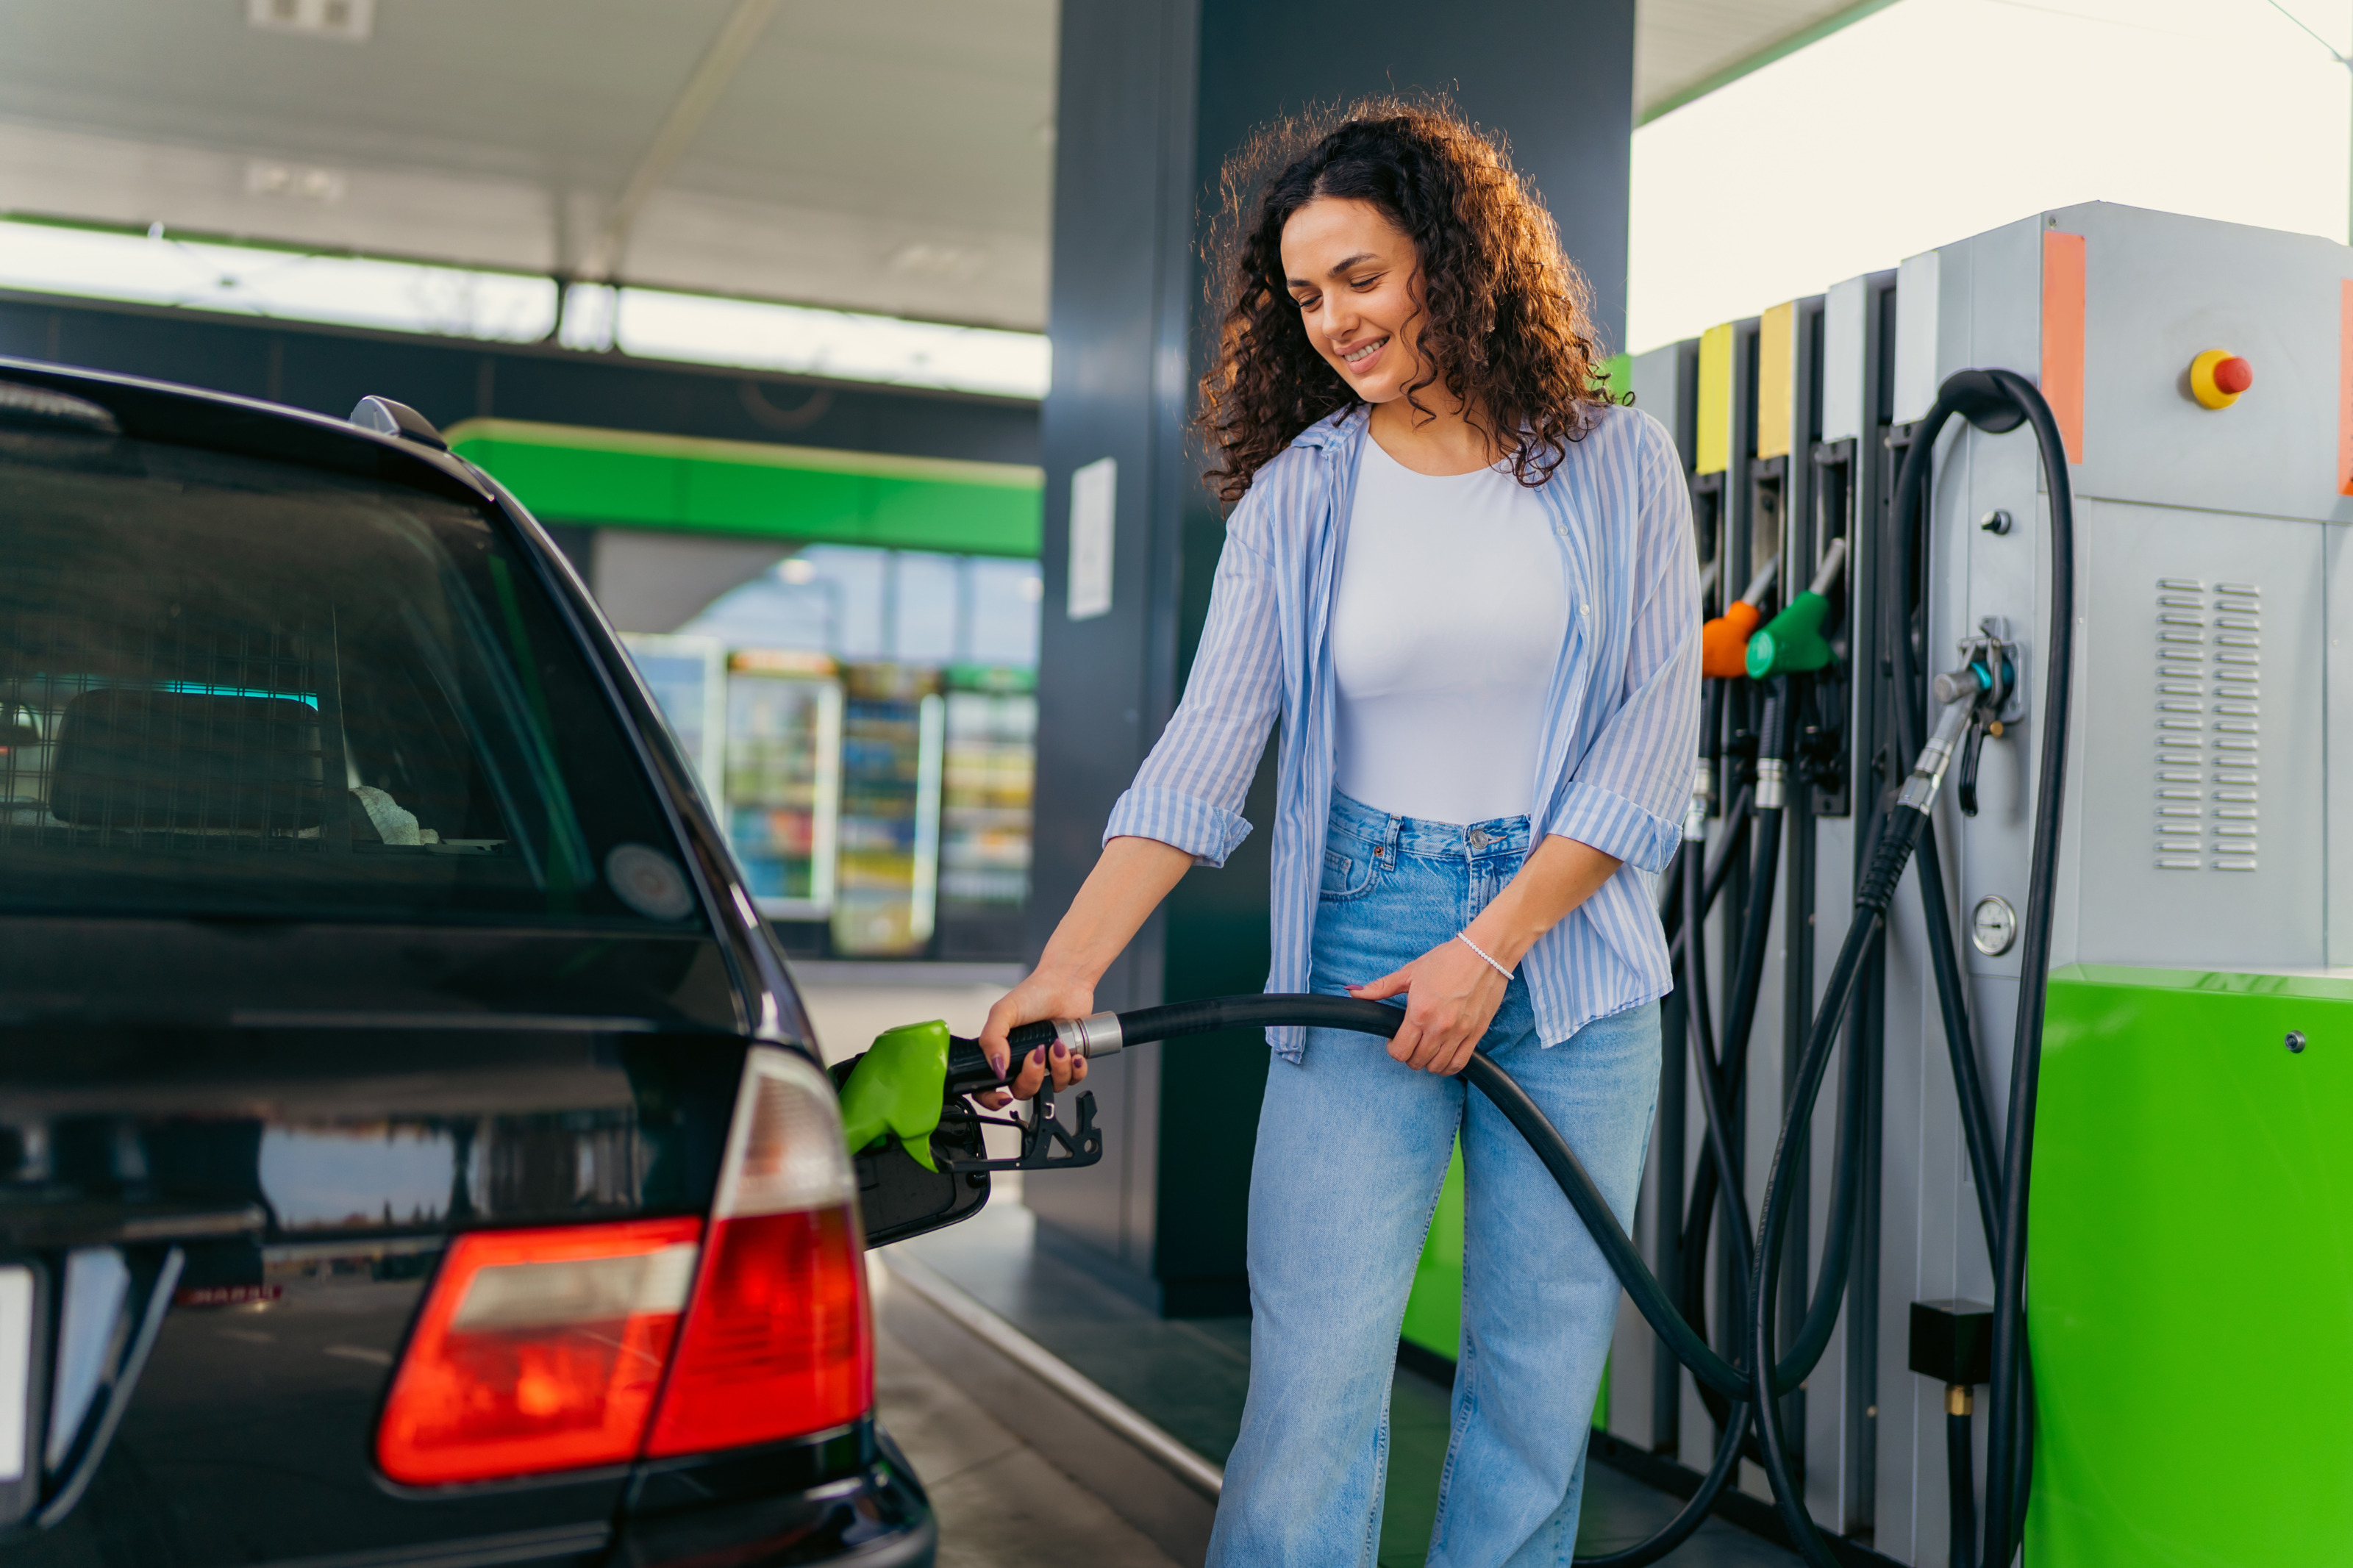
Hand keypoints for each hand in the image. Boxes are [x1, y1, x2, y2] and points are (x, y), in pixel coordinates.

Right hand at [975, 968, 1093, 1107]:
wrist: (1066, 983)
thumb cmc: (1034, 993)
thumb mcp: (1003, 1011)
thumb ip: (992, 1039)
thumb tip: (996, 1068)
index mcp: (1001, 1053)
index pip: (989, 1087)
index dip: (993, 1098)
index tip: (1003, 1095)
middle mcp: (1022, 1062)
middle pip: (1023, 1091)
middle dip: (1032, 1077)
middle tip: (1037, 1053)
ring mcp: (1046, 1063)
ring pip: (1051, 1087)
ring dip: (1058, 1070)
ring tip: (1059, 1046)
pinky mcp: (1068, 1061)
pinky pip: (1073, 1080)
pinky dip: (1076, 1070)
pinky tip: (1074, 1054)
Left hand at [1349, 936, 1507, 1075]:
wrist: (1484, 953)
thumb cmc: (1447, 960)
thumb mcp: (1410, 972)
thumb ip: (1381, 987)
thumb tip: (1354, 992)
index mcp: (1419, 1012)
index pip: (1400, 1051)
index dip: (1393, 1050)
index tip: (1395, 1041)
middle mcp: (1439, 1027)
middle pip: (1417, 1061)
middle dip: (1409, 1056)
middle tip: (1410, 1044)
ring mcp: (1460, 1033)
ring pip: (1438, 1067)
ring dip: (1428, 1063)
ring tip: (1426, 1050)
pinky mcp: (1476, 1034)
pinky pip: (1460, 1063)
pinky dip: (1449, 1067)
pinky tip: (1443, 1058)